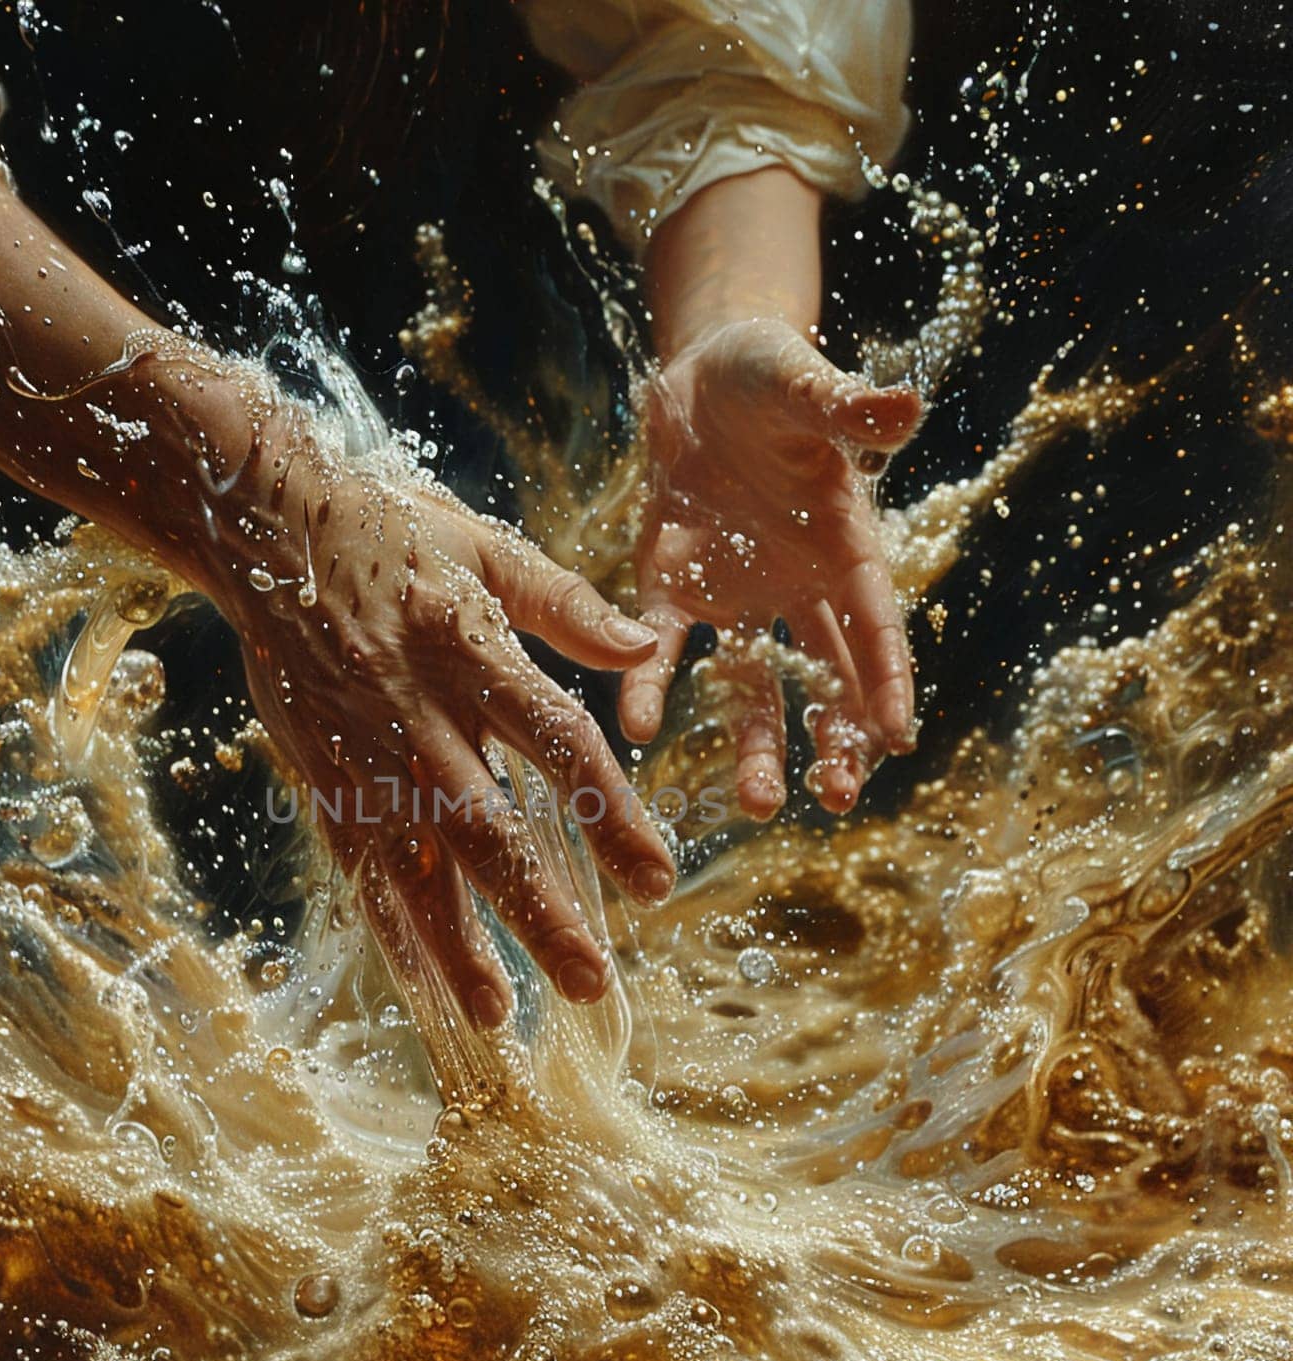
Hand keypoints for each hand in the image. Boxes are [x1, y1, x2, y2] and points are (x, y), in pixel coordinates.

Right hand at [175, 381, 675, 1028]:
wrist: (265, 532)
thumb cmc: (391, 532)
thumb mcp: (486, 545)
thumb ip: (567, 603)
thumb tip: (647, 650)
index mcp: (471, 651)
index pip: (558, 745)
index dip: (611, 816)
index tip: (657, 881)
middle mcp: (417, 714)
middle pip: (485, 829)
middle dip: (537, 915)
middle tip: (589, 984)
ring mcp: (361, 753)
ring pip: (410, 863)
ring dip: (451, 942)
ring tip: (491, 1015)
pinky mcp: (321, 774)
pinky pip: (356, 861)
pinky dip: (386, 922)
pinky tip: (415, 978)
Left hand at [619, 315, 921, 817]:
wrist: (699, 375)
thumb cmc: (769, 375)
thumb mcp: (803, 384)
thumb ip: (844, 408)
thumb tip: (903, 407)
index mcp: (844, 544)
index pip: (874, 620)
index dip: (886, 676)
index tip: (895, 737)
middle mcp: (798, 585)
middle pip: (824, 675)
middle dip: (834, 738)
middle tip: (835, 797)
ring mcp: (737, 595)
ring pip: (754, 683)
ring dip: (758, 742)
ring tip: (757, 804)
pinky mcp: (672, 589)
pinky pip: (663, 647)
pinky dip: (651, 684)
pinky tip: (638, 728)